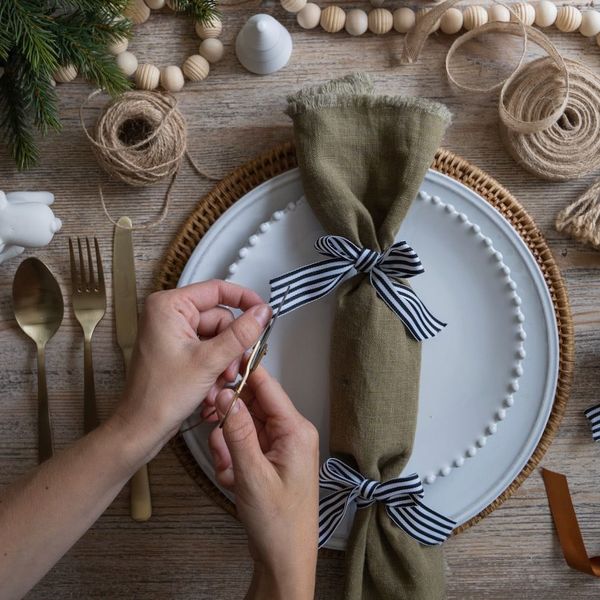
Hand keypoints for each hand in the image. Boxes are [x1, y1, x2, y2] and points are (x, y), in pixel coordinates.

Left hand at [112, 280, 271, 461]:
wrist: (142, 428)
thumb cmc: (159, 396)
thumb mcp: (210, 361)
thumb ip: (240, 334)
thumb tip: (261, 313)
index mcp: (168, 306)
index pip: (216, 290)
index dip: (244, 299)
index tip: (263, 310)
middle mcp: (168, 315)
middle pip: (220, 318)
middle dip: (230, 346)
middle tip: (231, 367)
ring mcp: (172, 332)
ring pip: (217, 337)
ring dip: (224, 360)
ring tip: (219, 381)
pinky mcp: (177, 349)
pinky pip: (208, 349)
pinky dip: (215, 367)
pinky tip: (210, 386)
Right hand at [208, 367, 318, 599]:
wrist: (284, 558)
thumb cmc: (278, 522)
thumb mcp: (252, 474)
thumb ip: (237, 431)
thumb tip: (225, 394)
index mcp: (296, 430)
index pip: (268, 386)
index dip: (243, 373)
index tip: (219, 368)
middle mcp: (291, 433)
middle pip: (252, 405)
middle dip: (229, 417)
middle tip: (211, 424)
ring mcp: (280, 447)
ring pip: (243, 426)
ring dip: (228, 443)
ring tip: (228, 469)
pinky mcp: (269, 459)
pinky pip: (243, 444)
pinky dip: (231, 458)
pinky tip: (232, 479)